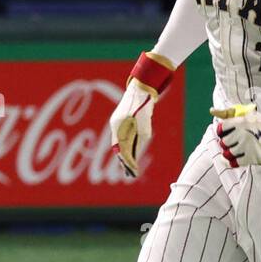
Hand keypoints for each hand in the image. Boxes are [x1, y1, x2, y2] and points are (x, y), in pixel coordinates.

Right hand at [109, 52, 173, 176]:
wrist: (141, 87)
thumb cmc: (143, 105)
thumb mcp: (145, 124)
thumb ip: (141, 138)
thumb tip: (137, 150)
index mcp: (118, 127)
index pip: (122, 150)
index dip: (128, 162)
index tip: (134, 171)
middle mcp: (115, 127)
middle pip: (118, 149)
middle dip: (124, 162)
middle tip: (131, 174)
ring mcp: (117, 124)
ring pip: (120, 144)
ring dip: (125, 156)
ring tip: (131, 168)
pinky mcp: (121, 121)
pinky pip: (122, 138)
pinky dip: (127, 147)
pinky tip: (133, 154)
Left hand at [211, 104, 260, 166]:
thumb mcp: (248, 114)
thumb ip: (229, 113)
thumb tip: (211, 110)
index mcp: (240, 122)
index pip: (221, 129)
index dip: (222, 132)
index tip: (226, 133)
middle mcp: (242, 133)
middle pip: (223, 143)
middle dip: (227, 143)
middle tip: (234, 142)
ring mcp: (246, 146)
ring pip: (227, 154)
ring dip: (230, 153)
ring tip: (237, 150)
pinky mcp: (252, 157)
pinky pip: (235, 163)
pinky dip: (235, 161)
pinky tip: (240, 157)